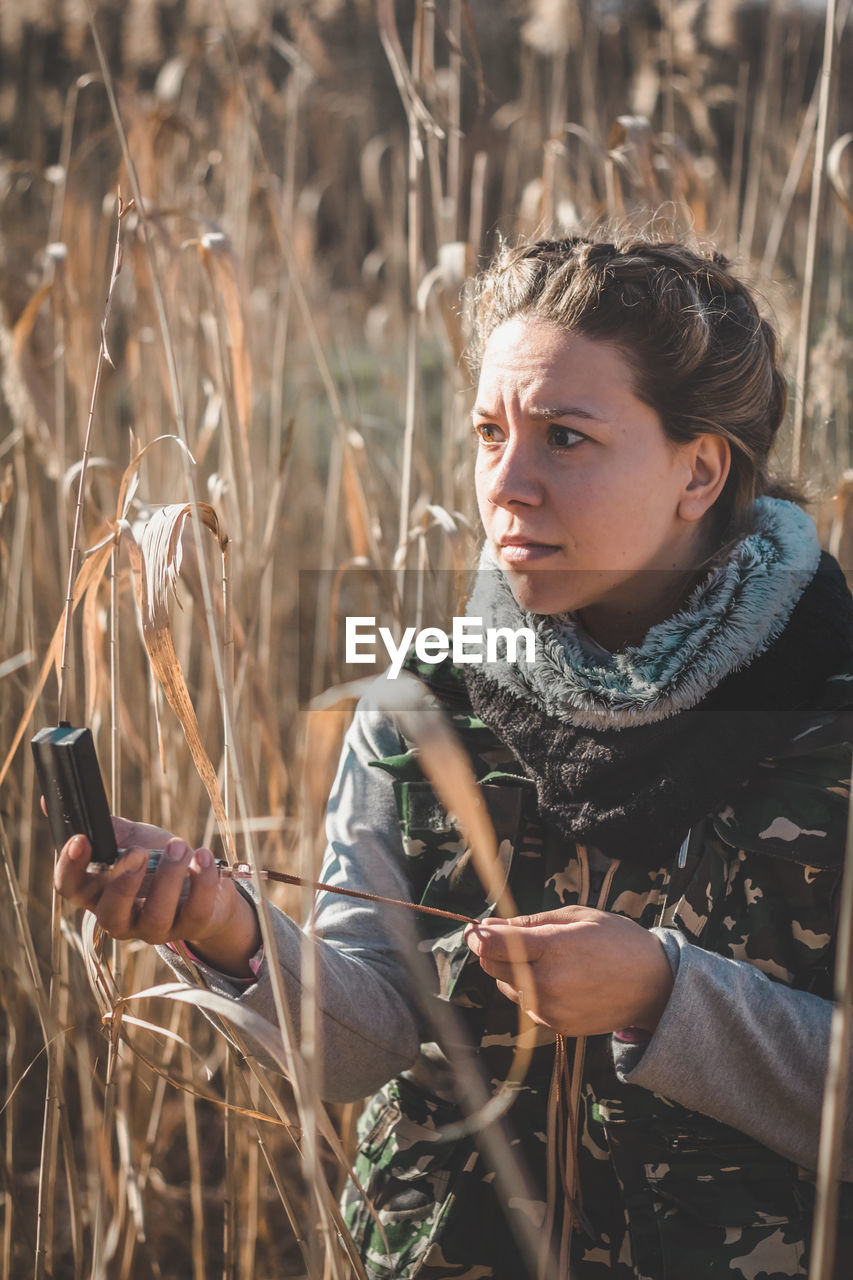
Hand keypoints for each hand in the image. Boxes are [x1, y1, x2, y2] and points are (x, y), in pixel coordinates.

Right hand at [53, 816, 261, 977]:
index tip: (80, 839)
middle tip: (137, 851)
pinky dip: (203, 881)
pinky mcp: (193, 927)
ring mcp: (157, 928)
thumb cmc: (159, 860)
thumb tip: (52, 799)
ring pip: (156, 915)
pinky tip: (203, 855)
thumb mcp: (133, 840)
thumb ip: (104, 826)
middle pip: (109, 915)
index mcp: (99, 894)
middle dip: (122, 884)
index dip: (70, 867)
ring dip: (168, 877)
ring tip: (179, 846)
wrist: (205, 883)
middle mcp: (124, 918)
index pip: (71, 890)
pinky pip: (196, 910)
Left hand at [464, 906, 673, 1036]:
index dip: (478, 935)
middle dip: (495, 951)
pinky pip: (526, 1005)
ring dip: (514, 972)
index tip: (476, 929)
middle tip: (516, 938)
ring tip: (550, 960)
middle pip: (492, 967)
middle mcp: (547, 984)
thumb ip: (529, 923)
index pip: (493, 945)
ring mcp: (551, 1009)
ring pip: (507, 987)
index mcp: (552, 949)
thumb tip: (489, 927)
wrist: (653, 986)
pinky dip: (532, 990)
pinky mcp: (557, 1027)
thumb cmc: (616, 941)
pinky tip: (560, 979)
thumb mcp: (576, 917)